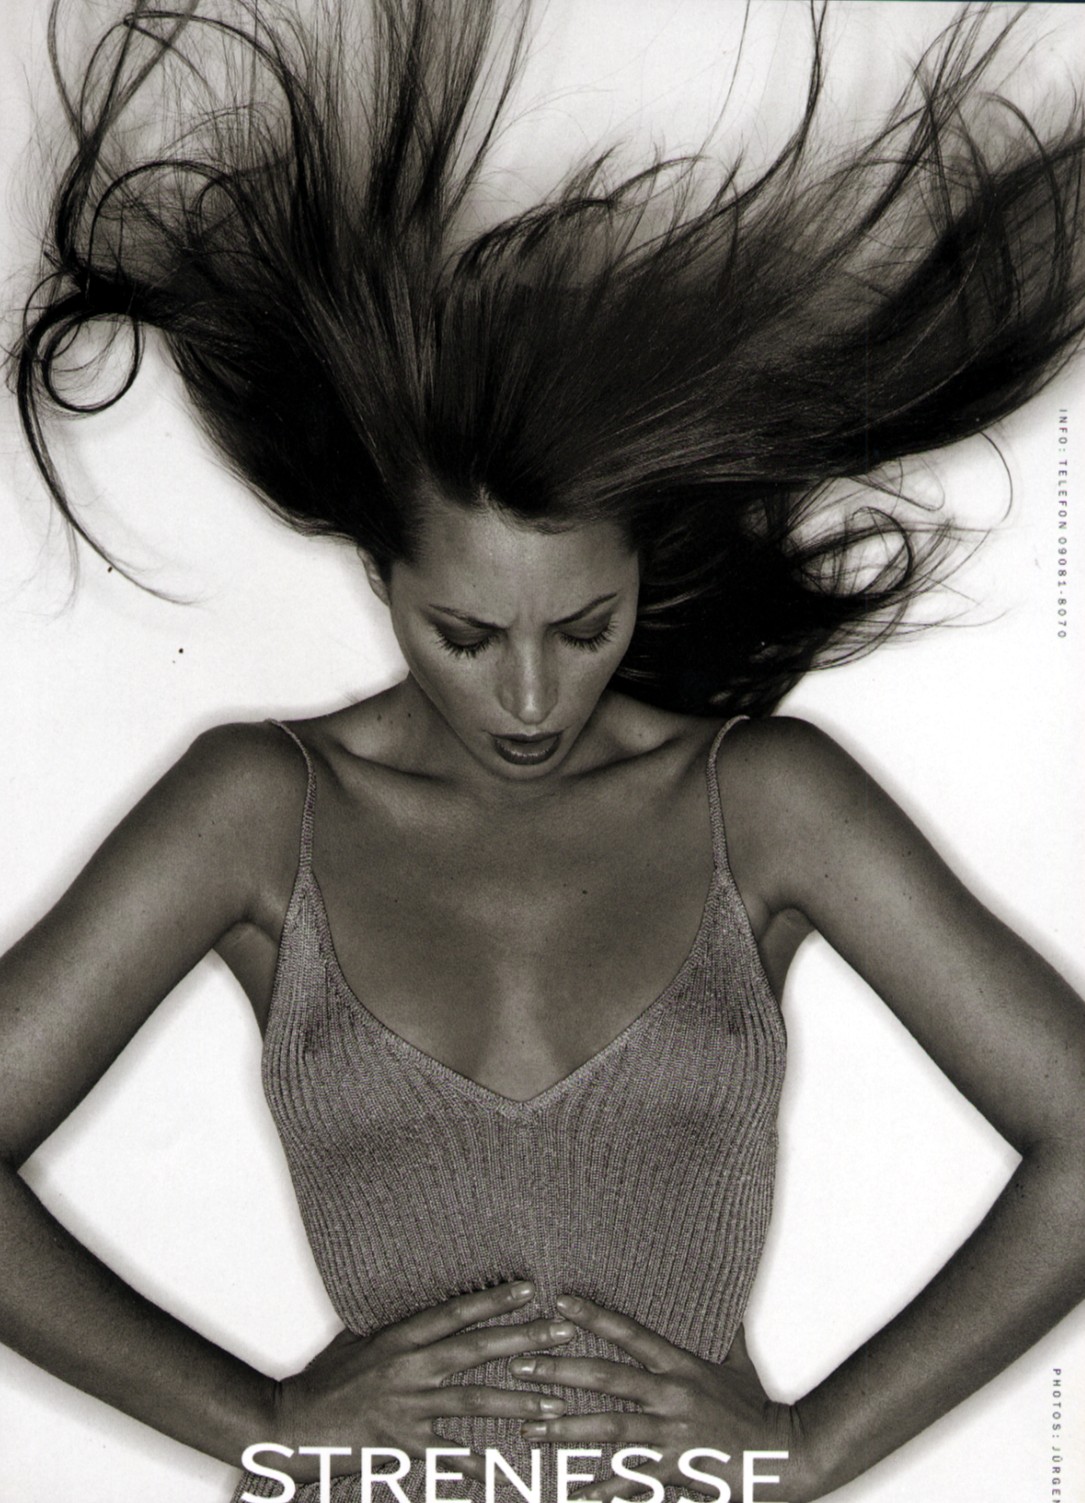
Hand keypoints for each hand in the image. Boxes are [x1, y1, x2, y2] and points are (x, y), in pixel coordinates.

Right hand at [270, 1281, 574, 1484]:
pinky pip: (449, 1455)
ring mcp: (408, 1408)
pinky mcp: (404, 1445)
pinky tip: (507, 1471)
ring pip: (474, 1402)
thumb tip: (426, 1306)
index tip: (529, 1288)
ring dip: (518, 1402)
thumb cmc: (324, 1381)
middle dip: (522, 1340)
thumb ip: (395, 1326)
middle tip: (561, 1333)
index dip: (493, 1299)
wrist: (290, 1426)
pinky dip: (478, 1464)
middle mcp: (408, 1368)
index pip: (456, 1312)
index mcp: (399, 1338)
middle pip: (475, 1349)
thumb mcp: (357, 1339)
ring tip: (554, 1404)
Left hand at [511, 1295, 808, 1501]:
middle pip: (606, 1380)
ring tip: (529, 1428)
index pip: (630, 1334)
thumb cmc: (757, 1408)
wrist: (784, 1456)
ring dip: (565, 1429)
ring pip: (607, 1430)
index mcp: (680, 1366)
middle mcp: (670, 1398)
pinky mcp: (672, 1472)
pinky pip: (629, 1482)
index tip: (559, 1302)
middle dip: (560, 1373)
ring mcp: (669, 1437)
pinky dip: (600, 1489)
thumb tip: (718, 1294)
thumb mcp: (737, 1361)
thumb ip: (720, 1329)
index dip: (594, 1317)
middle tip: (520, 1366)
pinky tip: (572, 1493)